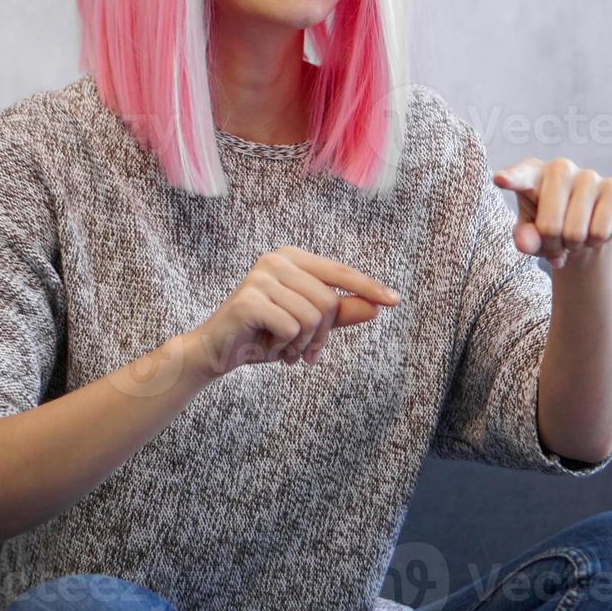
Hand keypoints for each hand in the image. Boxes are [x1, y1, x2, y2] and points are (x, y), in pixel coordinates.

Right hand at [194, 246, 400, 374]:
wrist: (217, 352)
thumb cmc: (262, 335)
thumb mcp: (307, 325)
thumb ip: (339, 314)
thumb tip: (376, 307)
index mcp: (292, 259)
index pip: (339, 272)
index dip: (367, 287)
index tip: (394, 300)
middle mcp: (276, 260)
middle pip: (328, 301)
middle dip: (321, 335)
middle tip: (304, 351)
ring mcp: (261, 277)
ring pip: (312, 317)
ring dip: (302, 344)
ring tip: (283, 347)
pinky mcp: (249, 299)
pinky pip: (292, 327)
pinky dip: (285, 346)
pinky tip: (267, 346)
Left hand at [493, 158, 611, 269]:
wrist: (583, 227)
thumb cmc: (547, 226)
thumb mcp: (530, 235)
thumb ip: (524, 238)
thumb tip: (527, 244)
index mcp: (531, 173)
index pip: (520, 177)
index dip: (511, 179)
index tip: (500, 180)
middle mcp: (559, 167)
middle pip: (550, 226)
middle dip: (551, 246)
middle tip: (554, 243)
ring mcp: (588, 175)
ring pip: (576, 232)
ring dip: (573, 247)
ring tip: (572, 237)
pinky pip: (599, 232)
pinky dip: (594, 243)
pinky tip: (592, 232)